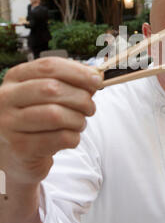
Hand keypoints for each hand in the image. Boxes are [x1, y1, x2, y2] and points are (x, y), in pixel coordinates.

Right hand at [0, 58, 102, 184]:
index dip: (77, 72)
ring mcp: (9, 124)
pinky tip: (71, 137)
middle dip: (80, 98)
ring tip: (80, 123)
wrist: (16, 155)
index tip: (97, 80)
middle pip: (52, 89)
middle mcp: (6, 98)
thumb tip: (95, 76)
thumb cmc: (37, 119)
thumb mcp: (47, 96)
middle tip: (90, 108)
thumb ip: (70, 82)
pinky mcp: (20, 148)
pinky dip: (74, 137)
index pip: (49, 66)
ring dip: (78, 119)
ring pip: (56, 115)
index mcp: (15, 78)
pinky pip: (59, 138)